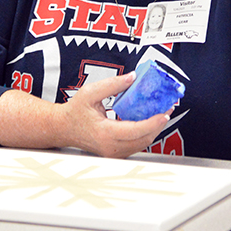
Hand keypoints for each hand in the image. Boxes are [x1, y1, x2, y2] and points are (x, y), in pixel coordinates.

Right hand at [58, 72, 172, 157]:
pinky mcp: (115, 153)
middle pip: (143, 140)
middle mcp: (110, 147)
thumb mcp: (90, 92)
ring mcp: (113, 152)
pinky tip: (149, 121)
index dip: (153, 123)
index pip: (135, 130)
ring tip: (161, 113)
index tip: (165, 114)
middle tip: (168, 109)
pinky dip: (145, 133)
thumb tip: (133, 77)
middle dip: (159, 125)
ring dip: (154, 130)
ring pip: (141, 144)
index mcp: (104, 133)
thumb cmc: (74, 111)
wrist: (63, 128)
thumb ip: (113, 84)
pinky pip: (136, 145)